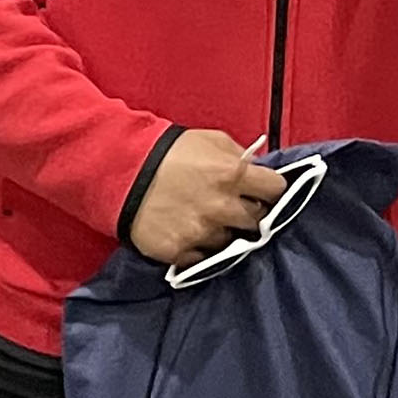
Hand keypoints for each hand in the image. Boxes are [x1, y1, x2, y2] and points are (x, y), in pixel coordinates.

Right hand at [126, 130, 286, 266]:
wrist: (121, 171)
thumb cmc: (169, 151)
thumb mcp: (210, 140)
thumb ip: (238, 156)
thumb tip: (256, 171)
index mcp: (233, 174)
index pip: (276, 189)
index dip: (271, 189)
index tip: (264, 191)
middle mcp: (222, 207)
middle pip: (258, 221)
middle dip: (251, 213)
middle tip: (236, 207)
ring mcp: (202, 232)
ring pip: (231, 241)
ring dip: (224, 232)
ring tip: (206, 219)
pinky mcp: (181, 251)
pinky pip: (204, 257)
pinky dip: (200, 248)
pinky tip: (189, 231)